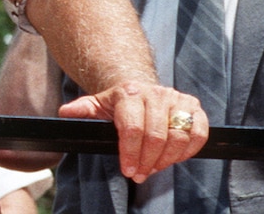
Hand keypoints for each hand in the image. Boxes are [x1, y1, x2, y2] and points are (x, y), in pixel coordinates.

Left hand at [59, 81, 207, 181]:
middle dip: (147, 161)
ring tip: (153, 168)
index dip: (130, 153)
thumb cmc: (118, 103)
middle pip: (156, 136)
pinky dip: (189, 150)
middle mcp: (156, 93)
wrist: (139, 88)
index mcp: (130, 93)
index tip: (127, 170)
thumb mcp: (97, 105)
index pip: (133, 128)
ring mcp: (177, 99)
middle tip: (139, 174)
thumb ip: (82, 110)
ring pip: (179, 136)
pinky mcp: (195, 107)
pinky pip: (199, 133)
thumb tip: (65, 113)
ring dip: (167, 160)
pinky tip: (173, 158)